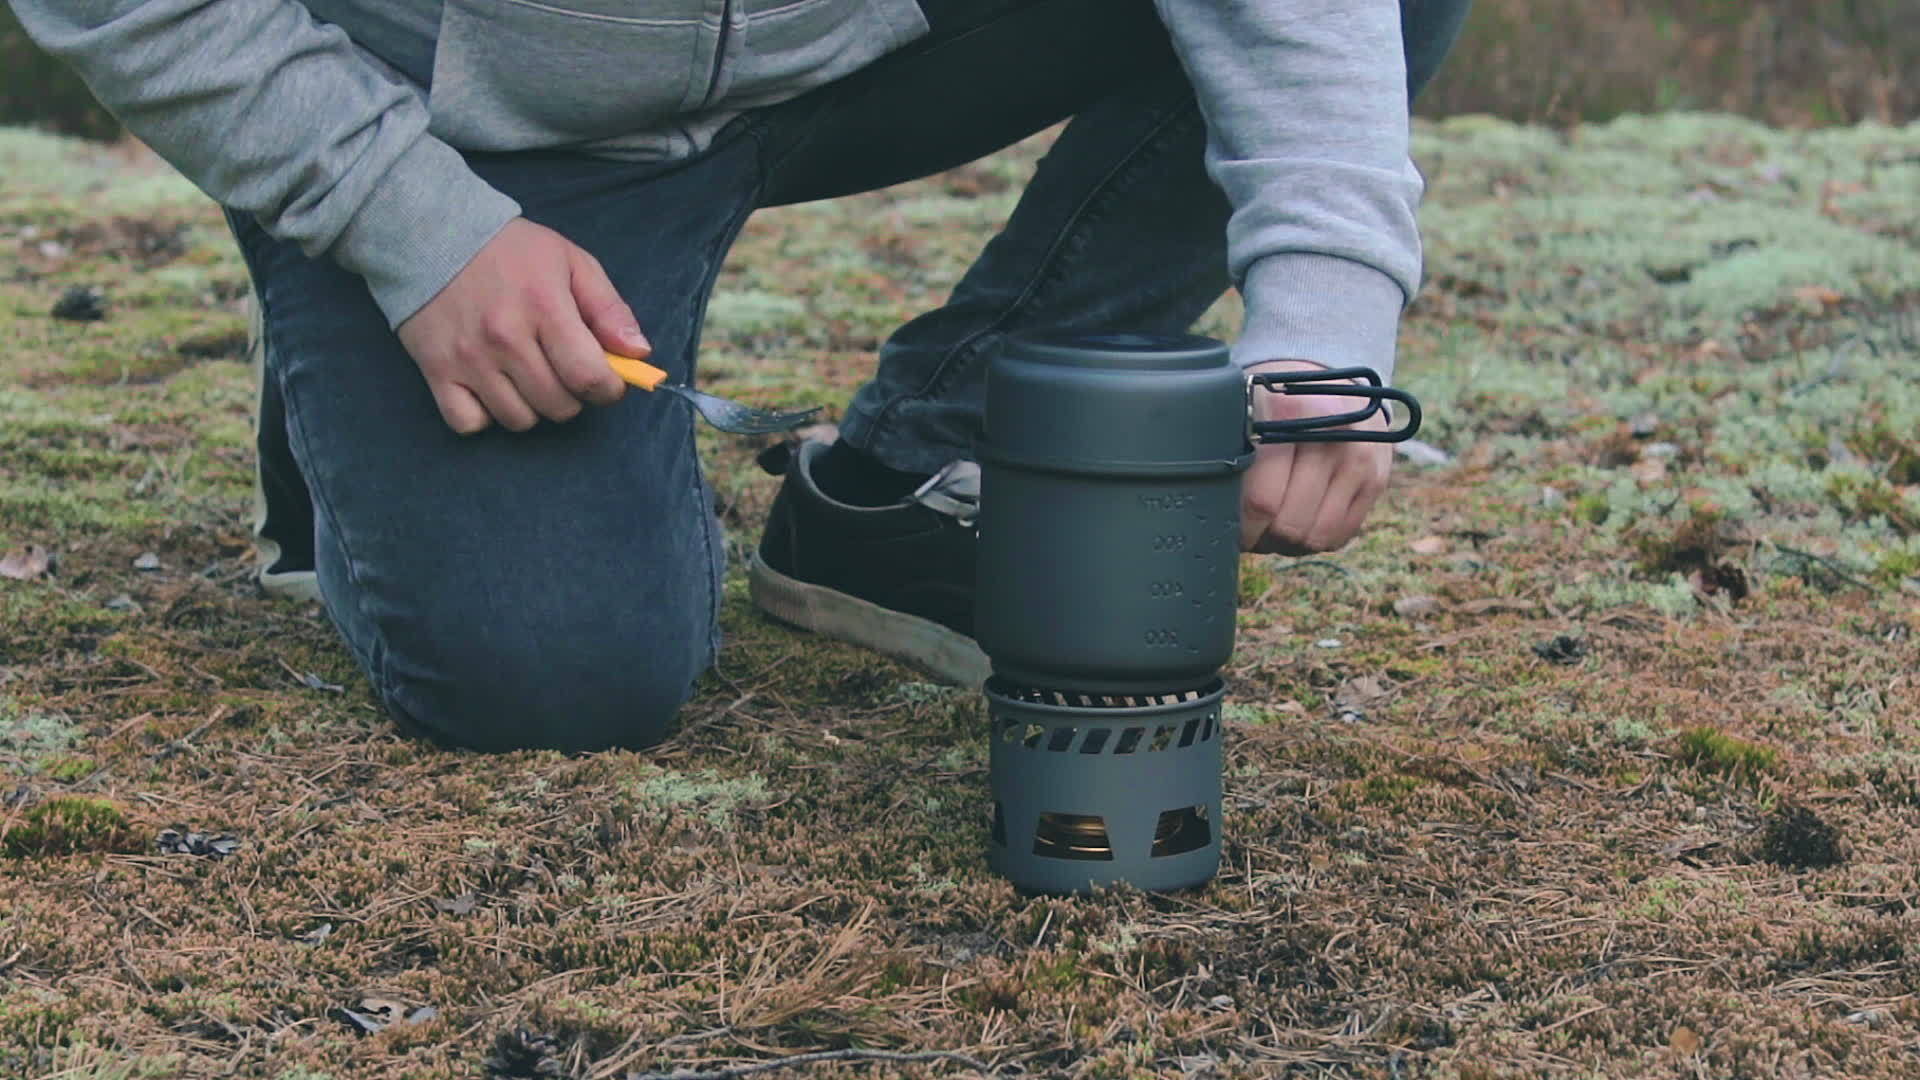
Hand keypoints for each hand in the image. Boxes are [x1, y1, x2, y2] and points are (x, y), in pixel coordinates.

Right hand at [395, 217, 643, 433]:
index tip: (606, 382)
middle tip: (563, 371)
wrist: (430, 233)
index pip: (589, 377)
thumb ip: (609, 308)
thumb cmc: (509, 250)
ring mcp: (468, 359)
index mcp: (545, 307)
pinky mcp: (436, 371)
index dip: (608, 390)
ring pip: (518, 420)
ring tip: (527, 375)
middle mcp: (505, 338)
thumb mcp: (571, 262)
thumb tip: (639, 353)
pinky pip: (469, 423)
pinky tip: (492, 388)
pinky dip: (484, 415)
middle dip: (572, 396)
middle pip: (558, 405)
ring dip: (532, 406)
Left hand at [1239, 359, 1393, 553]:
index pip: (1261, 501)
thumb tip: (1210, 509)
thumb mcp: (1248, 414)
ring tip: (1271, 530)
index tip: (1226, 527)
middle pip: (1289, 525)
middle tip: (1248, 532)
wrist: (1330, 382)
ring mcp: (1359, 461)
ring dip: (1288, 544)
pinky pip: (1340, 535)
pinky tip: (1299, 522)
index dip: (1241, 527)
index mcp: (1292, 416)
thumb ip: (1232, 453)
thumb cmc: (1275, 405)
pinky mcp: (1376, 480)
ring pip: (1316, 537)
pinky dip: (1315, 539)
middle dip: (1263, 538)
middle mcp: (1333, 438)